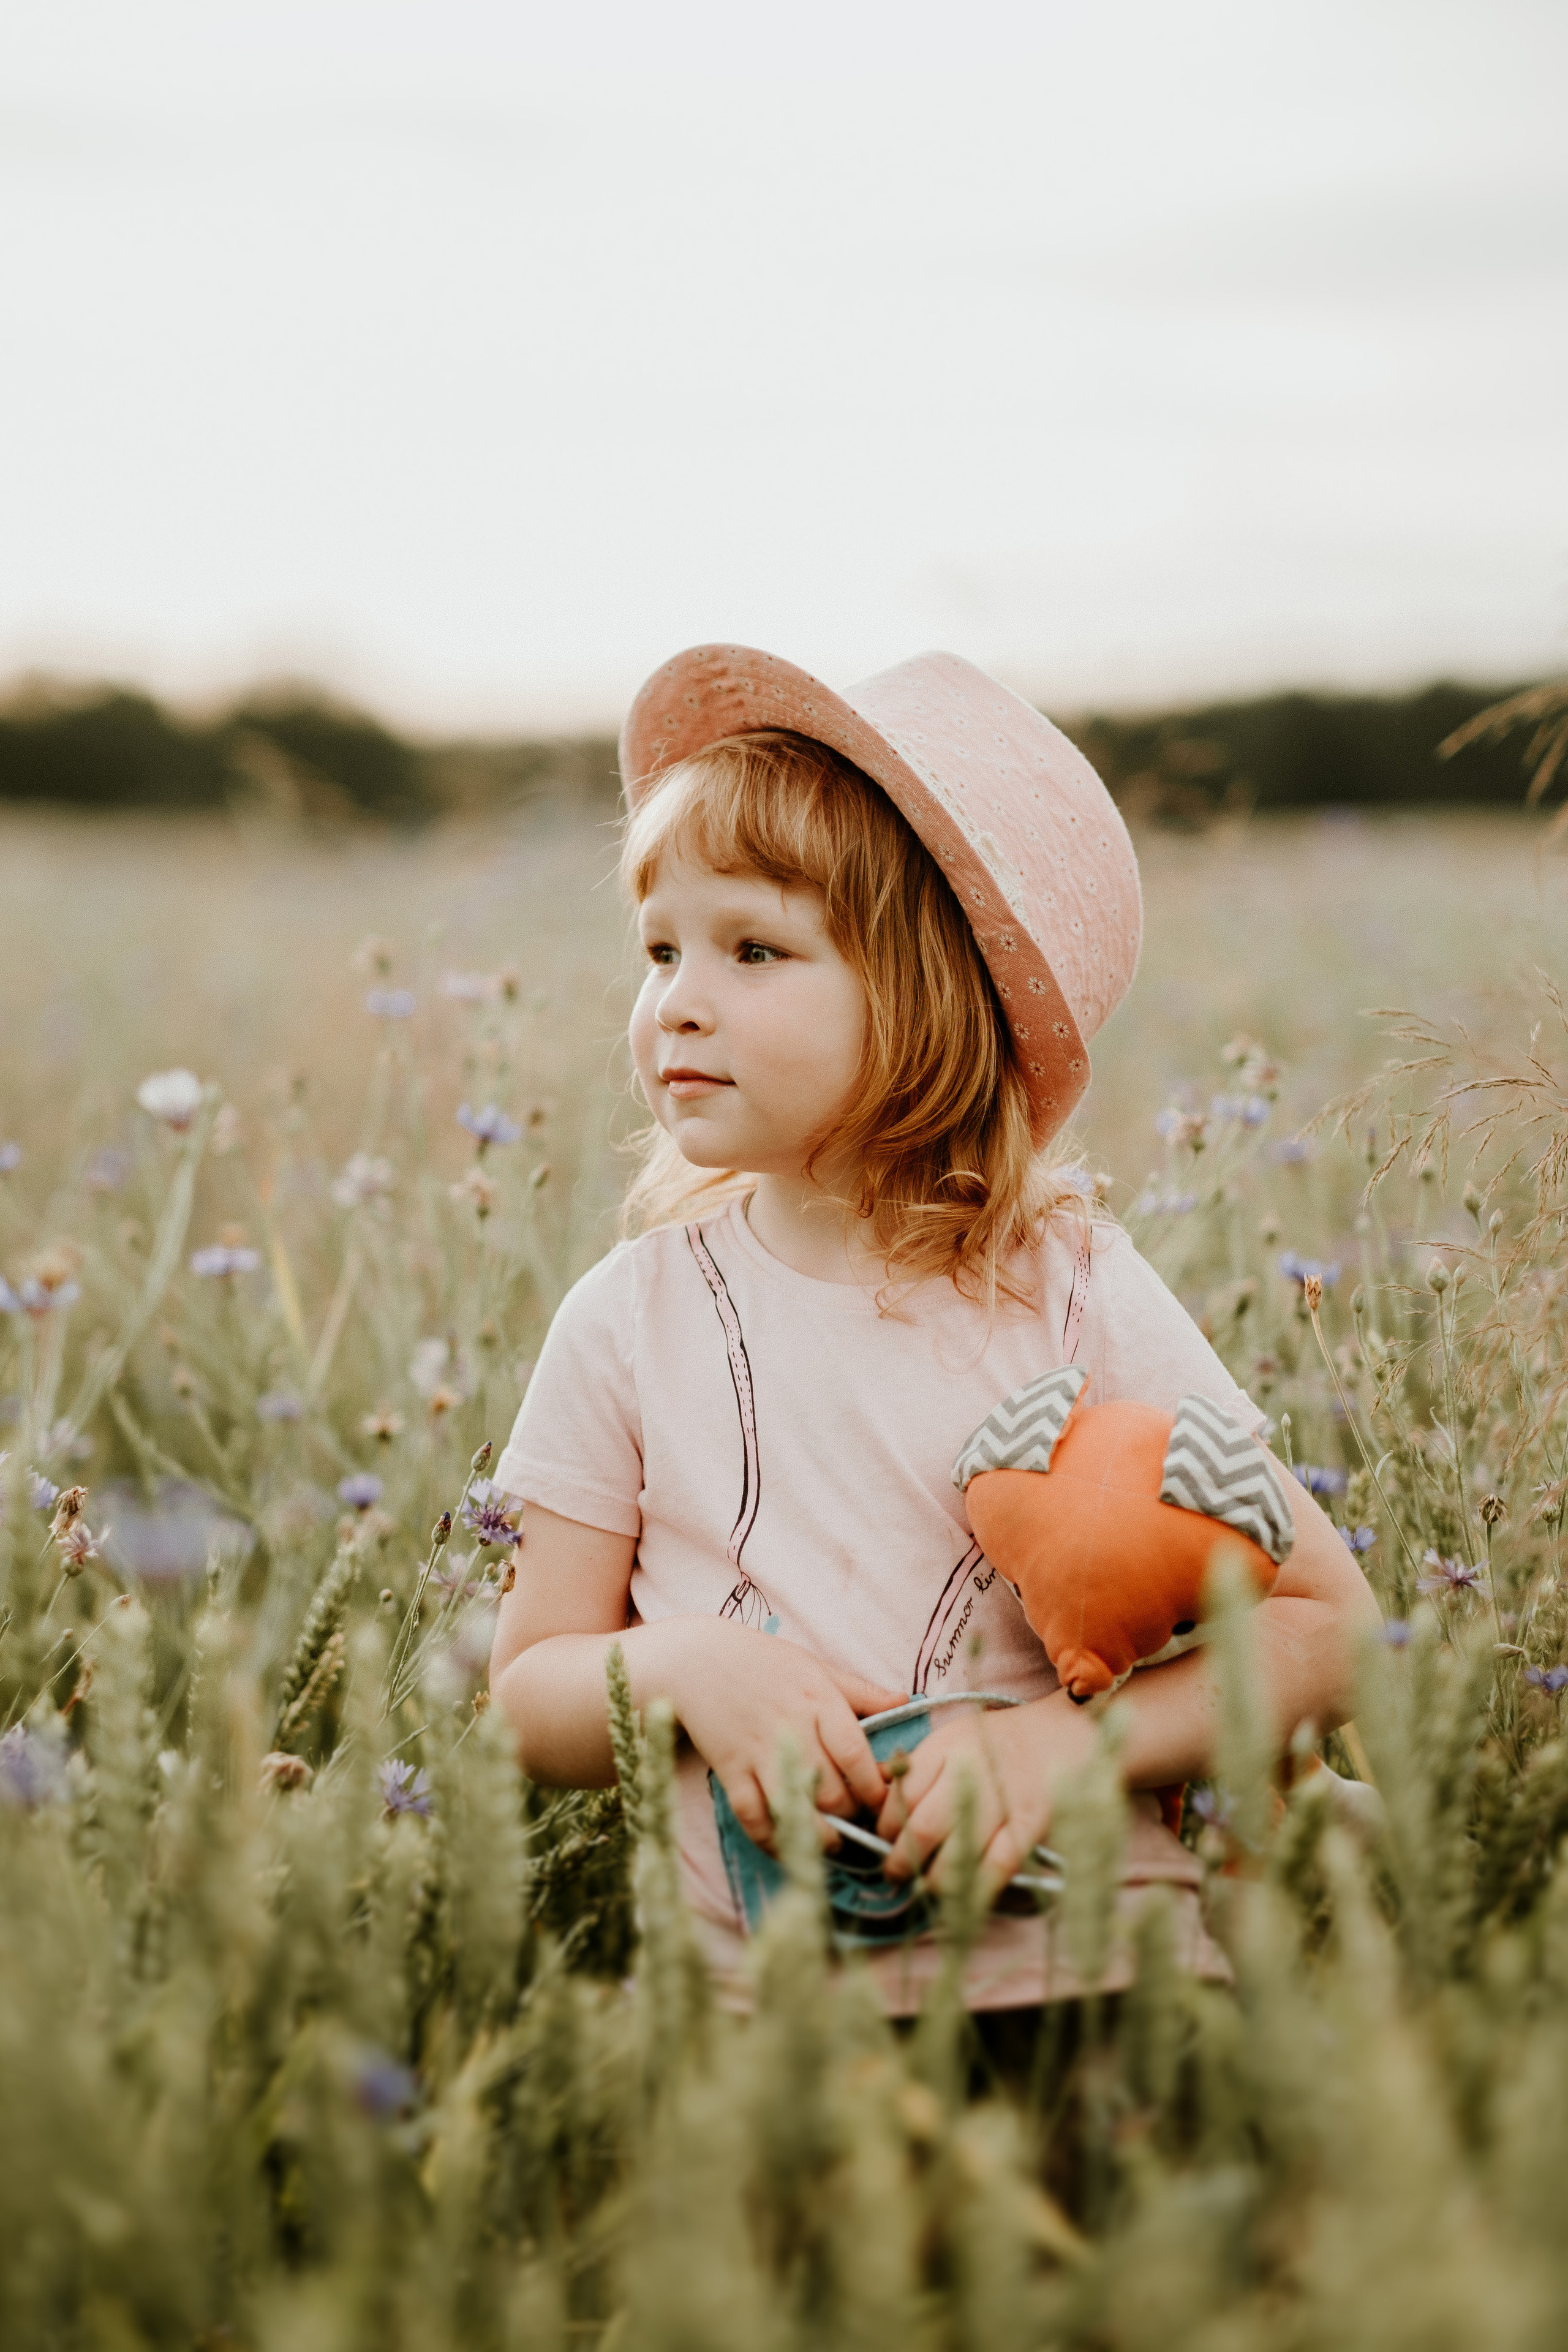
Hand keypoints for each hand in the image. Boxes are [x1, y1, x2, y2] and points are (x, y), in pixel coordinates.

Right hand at [660, 1619, 902, 1851]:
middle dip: (851, 1816)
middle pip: (830, 1790)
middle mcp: (791, 1729)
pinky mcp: (729, 1770)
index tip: (887, 1801)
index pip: (855, 1754)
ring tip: (834, 1843)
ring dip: (818, 1837)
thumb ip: (860, 1691)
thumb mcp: (816, 1667)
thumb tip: (905, 1701)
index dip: (875, 1787)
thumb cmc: (764, 1662)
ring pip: (795, 1810)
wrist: (696, 1659)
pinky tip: (788, 1848)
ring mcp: (757, 1753)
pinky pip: (752, 1816)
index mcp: (818, 1701)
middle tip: (862, 1824)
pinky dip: (770, 1839)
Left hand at [874, 1693, 1098, 1899]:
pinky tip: (960, 1898)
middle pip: (921, 1828)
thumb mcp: (948, 1740)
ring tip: (923, 1885)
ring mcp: (1002, 1800)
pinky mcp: (1029, 1826)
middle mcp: (970, 1771)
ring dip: (931, 1880)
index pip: (901, 1793)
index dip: (885, 1824)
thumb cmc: (993, 1744)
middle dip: (900, 1860)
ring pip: (954, 1855)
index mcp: (945, 1746)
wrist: (1059, 1738)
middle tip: (893, 1873)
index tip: (883, 1839)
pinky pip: (995, 1868)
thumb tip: (873, 1801)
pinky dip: (974, 1890)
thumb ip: (914, 1770)